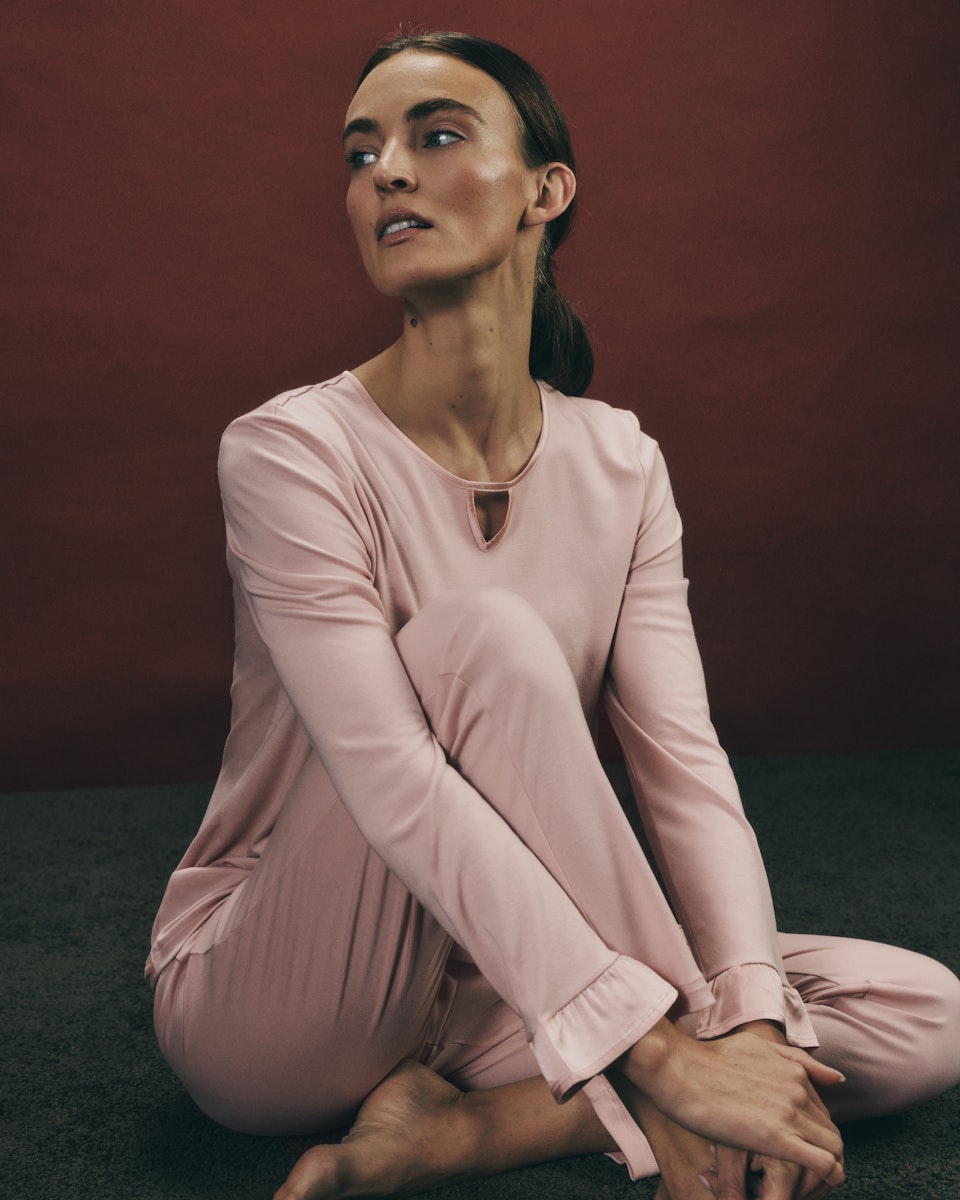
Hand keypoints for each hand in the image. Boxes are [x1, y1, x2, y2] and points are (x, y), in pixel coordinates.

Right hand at [684, 1022, 842, 1198]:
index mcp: (794, 1072)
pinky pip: (823, 1164)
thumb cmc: (708, 1059)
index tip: (796, 1149)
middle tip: (799, 1172)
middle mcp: (798, 1090)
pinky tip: (804, 1186)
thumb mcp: (756, 1049)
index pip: (824, 1112)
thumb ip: (797, 1062)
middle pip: (831, 1132)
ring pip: (834, 1149)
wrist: (678, 1068)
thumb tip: (837, 1078)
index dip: (814, 1135)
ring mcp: (789, 1113)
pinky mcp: (777, 1138)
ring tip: (803, 1183)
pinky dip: (823, 1178)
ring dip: (825, 1170)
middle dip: (823, 1155)